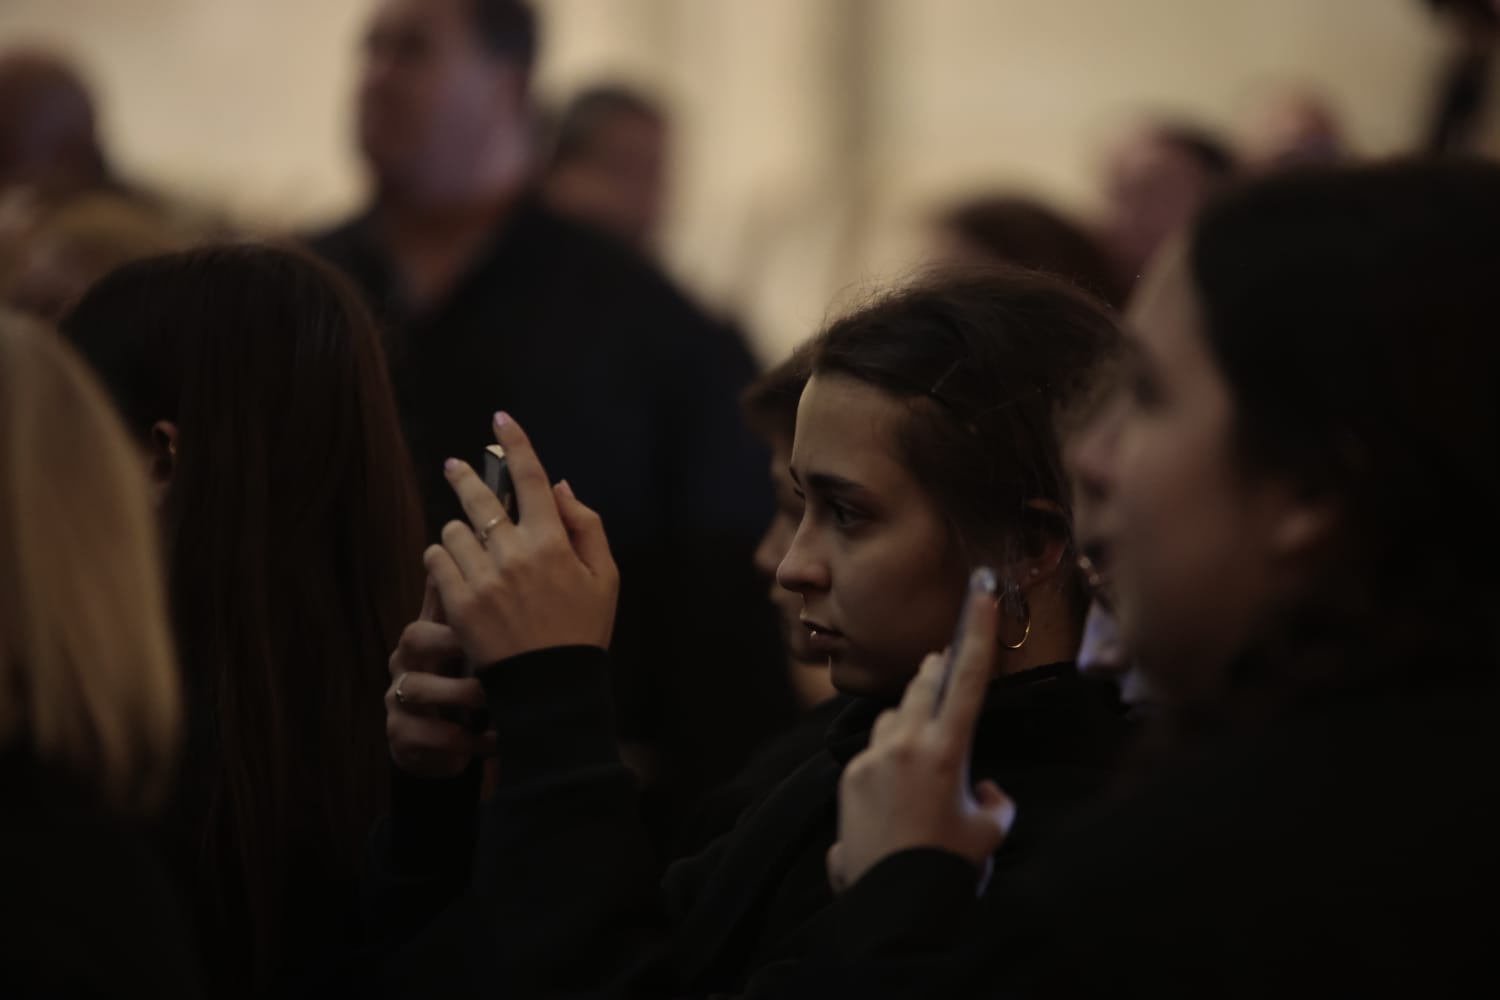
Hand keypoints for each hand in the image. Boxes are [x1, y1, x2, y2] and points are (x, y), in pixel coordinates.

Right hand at [385, 579, 496, 777]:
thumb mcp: (467, 650)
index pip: (434, 604)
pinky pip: (430, 735)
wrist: (437, 746)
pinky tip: (495, 741)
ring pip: (419, 688)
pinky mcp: (402, 735)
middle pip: (414, 636)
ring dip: (462, 694)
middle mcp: (406, 662)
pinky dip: (466, 739)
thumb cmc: (458, 687)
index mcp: (426, 635)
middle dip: (454, 641)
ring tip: (495, 699)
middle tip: (493, 649)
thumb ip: (476, 612)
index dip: (456, 594)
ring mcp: (399, 698)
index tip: (492, 595)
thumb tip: (494, 555)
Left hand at [425, 411, 618, 667]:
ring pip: (453, 529)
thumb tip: (560, 487)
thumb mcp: (605, 578)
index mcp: (553, 543)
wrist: (552, 689)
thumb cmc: (582, 632)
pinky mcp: (457, 602)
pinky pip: (435, 560)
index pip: (532, 478)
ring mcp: (483, 578)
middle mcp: (515, 553)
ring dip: (458, 532)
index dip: (516, 443)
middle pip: (480, 496)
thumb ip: (587, 526)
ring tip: (467, 548)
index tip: (501, 419)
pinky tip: (453, 569)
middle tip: (453, 467)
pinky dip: (441, 558)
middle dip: (464, 476)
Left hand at [827, 569, 1016, 891]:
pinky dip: (889, 761)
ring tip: (925, 754)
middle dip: (935, 676)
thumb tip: (980, 786)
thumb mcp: (989, 831)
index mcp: (946, 751)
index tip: (983, 590)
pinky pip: (872, 752)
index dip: (978, 630)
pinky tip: (900, 796)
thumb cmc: (949, 869)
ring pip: (893, 718)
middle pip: (922, 688)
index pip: (967, 678)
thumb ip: (991, 798)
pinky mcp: (847, 778)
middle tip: (942, 665)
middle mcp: (904, 745)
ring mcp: (870, 759)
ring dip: (909, 721)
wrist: (892, 907)